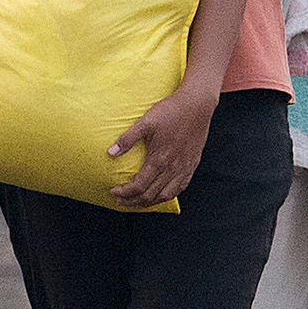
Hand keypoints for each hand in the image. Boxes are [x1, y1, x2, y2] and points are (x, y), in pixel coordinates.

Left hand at [108, 85, 216, 208]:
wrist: (197, 105)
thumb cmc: (171, 111)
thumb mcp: (146, 122)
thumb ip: (127, 139)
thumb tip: (110, 152)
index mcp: (160, 160)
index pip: (139, 186)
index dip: (124, 193)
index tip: (114, 191)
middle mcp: (173, 168)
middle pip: (150, 196)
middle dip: (132, 201)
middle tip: (120, 200)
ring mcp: (184, 168)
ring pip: (165, 196)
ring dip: (149, 202)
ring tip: (137, 201)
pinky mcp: (192, 165)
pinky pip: (180, 188)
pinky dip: (167, 196)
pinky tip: (160, 194)